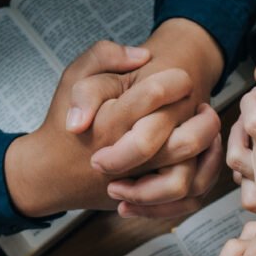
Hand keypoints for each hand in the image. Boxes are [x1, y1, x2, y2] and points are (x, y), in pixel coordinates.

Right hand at [68, 18, 224, 218]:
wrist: (49, 173)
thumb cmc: (63, 124)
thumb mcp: (73, 78)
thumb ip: (103, 55)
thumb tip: (143, 55)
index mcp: (111, 120)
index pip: (155, 95)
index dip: (177, 81)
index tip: (182, 78)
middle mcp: (128, 156)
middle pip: (184, 142)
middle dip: (204, 121)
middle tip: (203, 105)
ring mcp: (137, 183)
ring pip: (187, 177)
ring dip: (206, 150)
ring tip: (206, 130)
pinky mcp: (142, 200)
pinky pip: (183, 198)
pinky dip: (197, 178)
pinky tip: (201, 154)